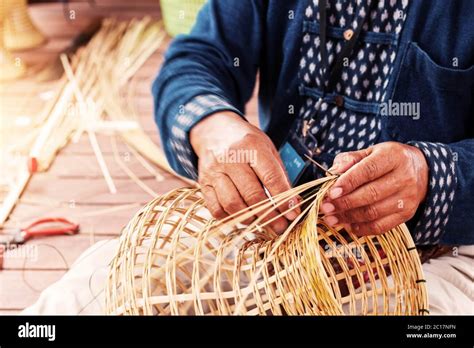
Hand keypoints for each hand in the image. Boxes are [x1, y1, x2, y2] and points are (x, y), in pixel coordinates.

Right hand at [190, 112, 299, 232]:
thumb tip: (292, 204)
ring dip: (250, 219)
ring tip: (260, 221)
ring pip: (232, 204)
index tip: (293, 214)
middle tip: (280, 227)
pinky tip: (240, 216)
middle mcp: (231, 158)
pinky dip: (230, 218)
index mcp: (251, 146)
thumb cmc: (246, 142)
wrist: (214, 130)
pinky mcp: (203, 183)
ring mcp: (214, 171)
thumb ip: (279, 174)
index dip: (284, 199)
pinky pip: (216, 209)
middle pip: (252, 195)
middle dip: (270, 216)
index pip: (271, 178)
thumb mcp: (267, 148)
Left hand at [320, 142, 428, 235]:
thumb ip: (349, 159)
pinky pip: (381, 226)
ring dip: (349, 218)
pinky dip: (362, 228)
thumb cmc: (386, 160)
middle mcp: (404, 177)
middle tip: (325, 208)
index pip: (369, 170)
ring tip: (331, 218)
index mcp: (393, 156)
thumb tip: (332, 172)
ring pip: (374, 212)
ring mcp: (407, 198)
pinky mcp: (407, 214)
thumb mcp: (369, 152)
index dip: (348, 182)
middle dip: (344, 203)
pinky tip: (347, 225)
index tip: (331, 192)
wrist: (420, 170)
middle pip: (371, 194)